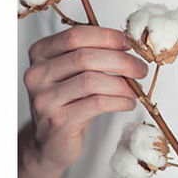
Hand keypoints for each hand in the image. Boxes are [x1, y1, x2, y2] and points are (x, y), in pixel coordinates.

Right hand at [23, 26, 147, 169]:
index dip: (107, 37)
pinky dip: (119, 101)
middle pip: (85, 57)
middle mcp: (37, 74)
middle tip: (140, 69)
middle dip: (121, 61)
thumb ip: (93, 53)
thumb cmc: (67, 102)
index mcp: (40, 53)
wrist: (50, 142)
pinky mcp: (59, 121)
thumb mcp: (72, 73)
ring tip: (135, 90)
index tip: (129, 44)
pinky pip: (96, 104)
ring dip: (122, 84)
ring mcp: (45, 99)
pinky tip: (127, 103)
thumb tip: (127, 43)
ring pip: (91, 81)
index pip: (76, 35)